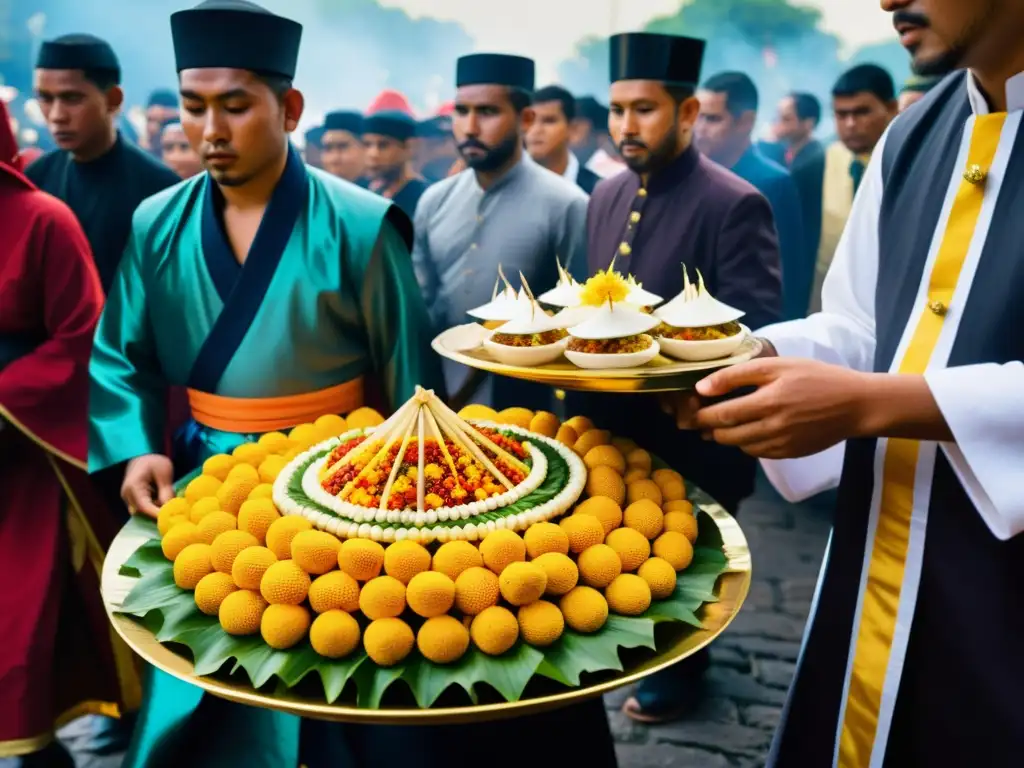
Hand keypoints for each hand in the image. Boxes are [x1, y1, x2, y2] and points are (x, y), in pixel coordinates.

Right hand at [122, 454, 174, 518]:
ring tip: (169, 504)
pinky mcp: (132, 500)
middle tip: (174, 513)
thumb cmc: (154, 462)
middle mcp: (127, 494)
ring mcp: (127, 498)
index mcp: (133, 486)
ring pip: (143, 512)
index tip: (170, 518)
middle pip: (143, 512)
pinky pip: (143, 508)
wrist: (143, 456)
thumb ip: (166, 491)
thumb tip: (169, 508)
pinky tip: (162, 501)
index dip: (157, 514)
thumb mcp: (164, 472)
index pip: (144, 506)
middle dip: (158, 513)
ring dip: (156, 509)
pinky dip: (153, 507)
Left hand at [693, 357, 868, 458]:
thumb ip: (737, 375)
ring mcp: (780, 445)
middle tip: (700, 418)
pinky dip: (746, 443)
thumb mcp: (777, 366)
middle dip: (708, 428)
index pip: (721, 415)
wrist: (854, 404)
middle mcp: (772, 428)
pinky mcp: (788, 454)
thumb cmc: (815, 377)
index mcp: (767, 402)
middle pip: (725, 435)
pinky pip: (756, 452)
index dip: (700, 414)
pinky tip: (749, 429)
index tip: (690, 408)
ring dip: (726, 436)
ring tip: (723, 422)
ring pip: (739, 446)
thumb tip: (702, 388)